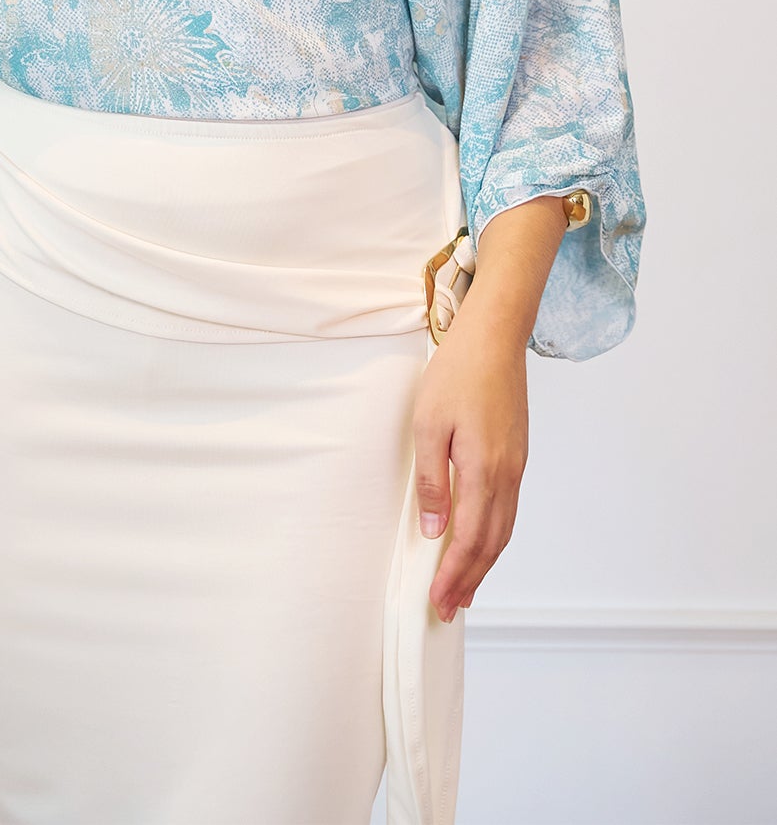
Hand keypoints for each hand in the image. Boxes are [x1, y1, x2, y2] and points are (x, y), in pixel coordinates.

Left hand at [411, 292, 529, 623]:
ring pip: (503, 529)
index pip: (469, 540)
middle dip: (469, 579)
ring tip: (465, 588)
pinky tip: (481, 542)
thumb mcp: (428, 425)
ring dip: (484, 563)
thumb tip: (434, 530)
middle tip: (449, 608)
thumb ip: (432, 482)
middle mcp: (507, 475)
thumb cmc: (457, 373)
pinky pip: (508, 509)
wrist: (495, 336)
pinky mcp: (517, 454)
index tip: (438, 601)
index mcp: (483, 470)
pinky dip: (494, 536)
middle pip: (491, 544)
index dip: (453, 575)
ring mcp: (516, 465)